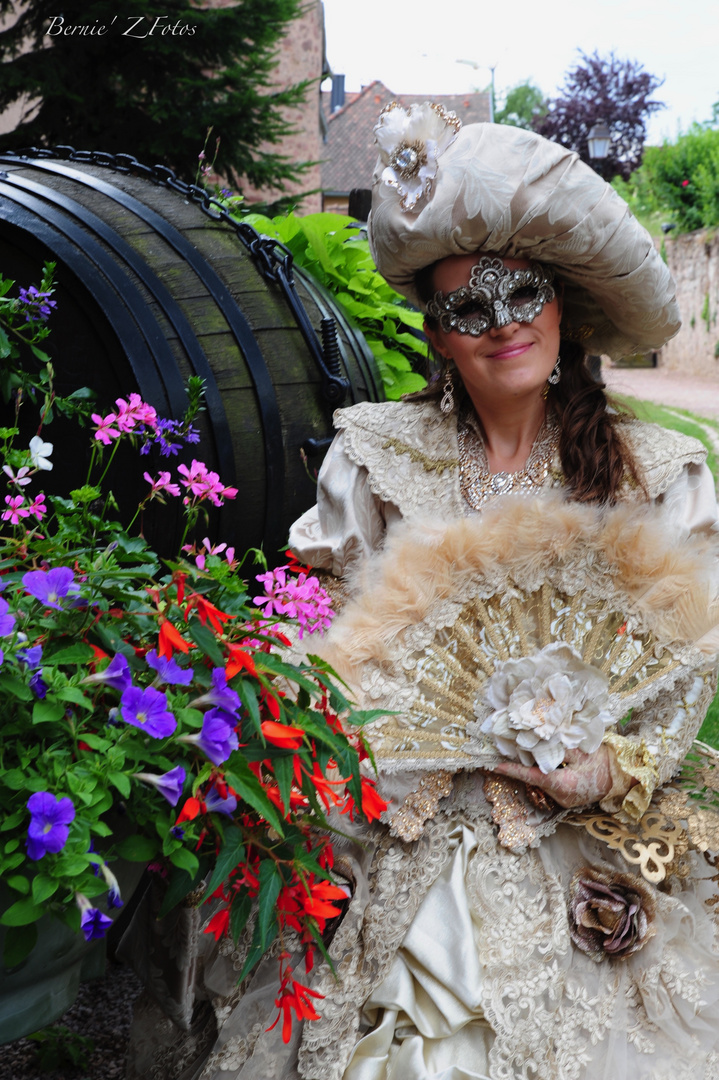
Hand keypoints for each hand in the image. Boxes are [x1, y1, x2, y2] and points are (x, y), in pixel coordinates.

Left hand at [492, 745, 613, 808]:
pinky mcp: (566, 797)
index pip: (531, 776)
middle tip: (503, 751)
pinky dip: (542, 773)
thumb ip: (558, 746)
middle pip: (533, 779)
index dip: (511, 770)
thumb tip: (537, 738)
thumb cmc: (605, 764)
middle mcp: (560, 796)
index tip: (494, 766)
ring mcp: (563, 800)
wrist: (624, 780)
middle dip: (519, 766)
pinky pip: (548, 784)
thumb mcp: (582, 751)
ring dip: (532, 768)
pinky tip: (539, 761)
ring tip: (518, 752)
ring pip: (540, 782)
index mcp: (563, 785)